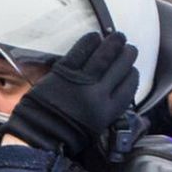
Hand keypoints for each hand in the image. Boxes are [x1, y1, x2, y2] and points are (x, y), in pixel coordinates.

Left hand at [5, 31, 138, 156]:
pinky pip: (79, 53)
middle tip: (129, 48)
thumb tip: (120, 92)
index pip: (129, 86)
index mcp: (109, 111)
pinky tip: (95, 36)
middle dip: (127, 55)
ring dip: (113, 44)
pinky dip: (89, 42)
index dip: (132, 74)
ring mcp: (80, 81)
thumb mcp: (97, 128)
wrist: (39, 135)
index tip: (132, 69)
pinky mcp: (63, 72)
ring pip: (103, 57)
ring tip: (118, 36)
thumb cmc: (68, 135)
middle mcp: (98, 94)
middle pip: (119, 68)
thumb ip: (110, 109)